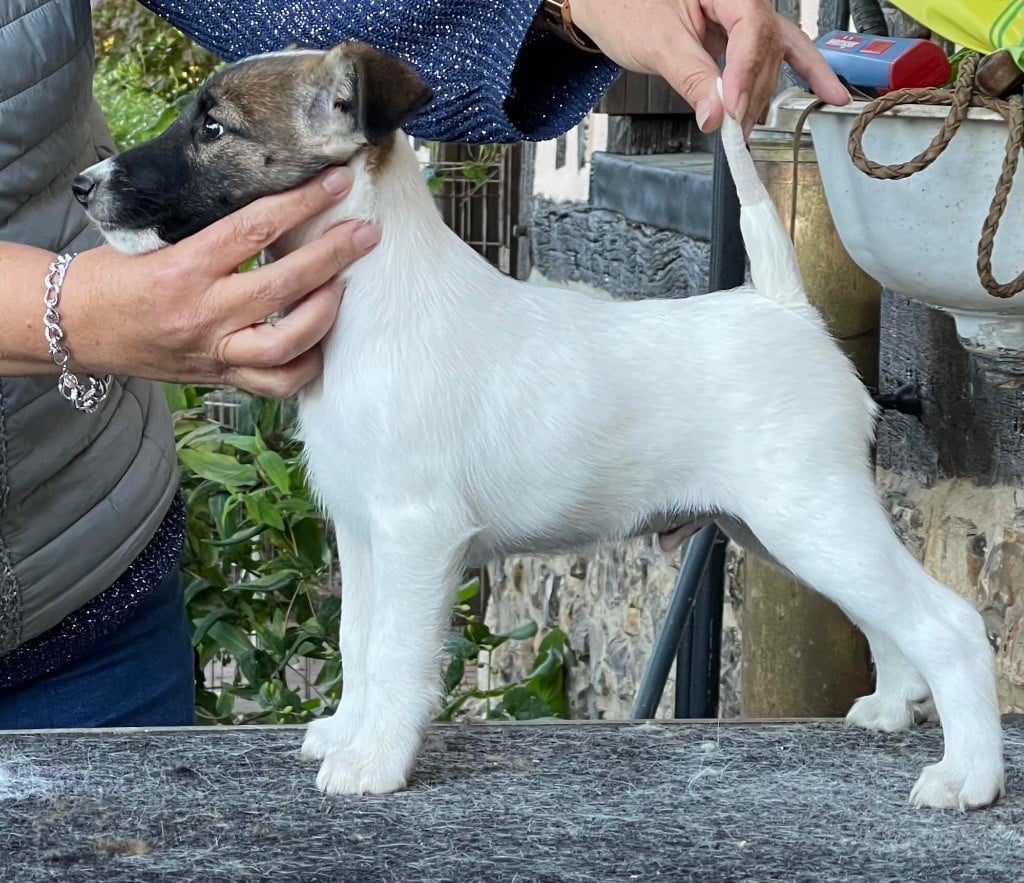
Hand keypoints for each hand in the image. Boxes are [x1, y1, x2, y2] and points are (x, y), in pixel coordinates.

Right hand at [64, 168, 377, 396]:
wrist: (73, 327)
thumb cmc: (114, 275)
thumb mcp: (154, 239)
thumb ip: (211, 232)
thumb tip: (276, 209)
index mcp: (184, 267)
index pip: (254, 228)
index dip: (302, 203)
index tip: (337, 184)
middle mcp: (202, 313)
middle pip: (282, 286)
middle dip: (332, 256)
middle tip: (365, 234)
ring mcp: (214, 350)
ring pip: (286, 344)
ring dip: (325, 314)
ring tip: (345, 287)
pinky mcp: (220, 376)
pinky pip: (275, 383)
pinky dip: (306, 365)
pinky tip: (322, 341)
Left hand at [569, 0, 848, 135]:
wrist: (608, 4)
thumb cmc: (625, 8)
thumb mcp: (656, 44)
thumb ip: (691, 79)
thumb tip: (716, 117)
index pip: (752, 29)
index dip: (746, 74)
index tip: (733, 110)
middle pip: (765, 48)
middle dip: (751, 93)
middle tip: (734, 130)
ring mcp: (744, 14)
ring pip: (770, 56)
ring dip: (759, 96)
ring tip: (744, 129)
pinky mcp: (740, 34)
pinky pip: (775, 53)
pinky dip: (799, 73)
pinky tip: (827, 91)